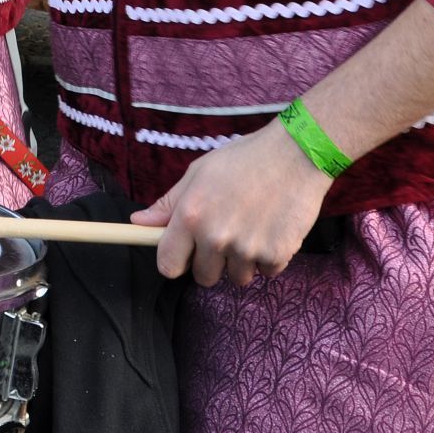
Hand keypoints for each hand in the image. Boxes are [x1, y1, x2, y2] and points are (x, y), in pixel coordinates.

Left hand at [133, 121, 332, 287]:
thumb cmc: (244, 159)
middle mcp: (216, 236)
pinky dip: (269, 257)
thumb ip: (169, 203)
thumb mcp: (199, 173)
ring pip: (237, 278)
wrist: (296, 154)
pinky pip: (266, 272)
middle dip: (212, 262)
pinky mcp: (277, 255)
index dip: (175, 261)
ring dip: (242, 261)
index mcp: (191, 215)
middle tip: (226, 234)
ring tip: (252, 228)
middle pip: (203, 277)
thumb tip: (137, 222)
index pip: (168, 265)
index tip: (185, 254)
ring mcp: (247, 249)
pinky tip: (272, 229)